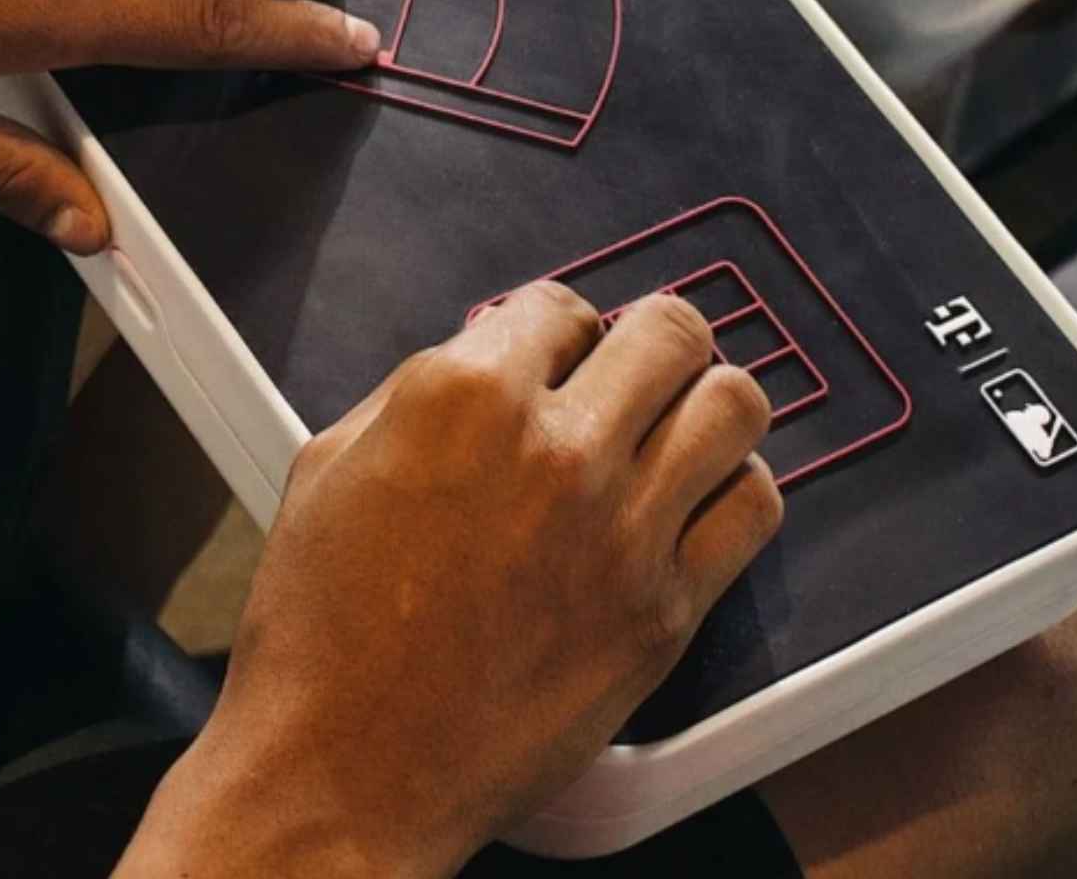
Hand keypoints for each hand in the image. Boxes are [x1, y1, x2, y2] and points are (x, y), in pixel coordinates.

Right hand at [115, 285, 782, 878]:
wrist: (344, 772)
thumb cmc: (322, 626)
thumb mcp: (330, 461)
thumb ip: (419, 387)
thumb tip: (491, 354)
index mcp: (464, 396)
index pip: (562, 304)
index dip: (558, 326)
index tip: (558, 353)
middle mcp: (557, 446)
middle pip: (670, 331)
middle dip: (649, 338)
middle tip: (633, 369)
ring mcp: (622, 528)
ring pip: (735, 404)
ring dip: (707, 398)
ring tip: (677, 421)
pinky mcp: (664, 610)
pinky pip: (753, 508)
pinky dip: (735, 487)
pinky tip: (695, 498)